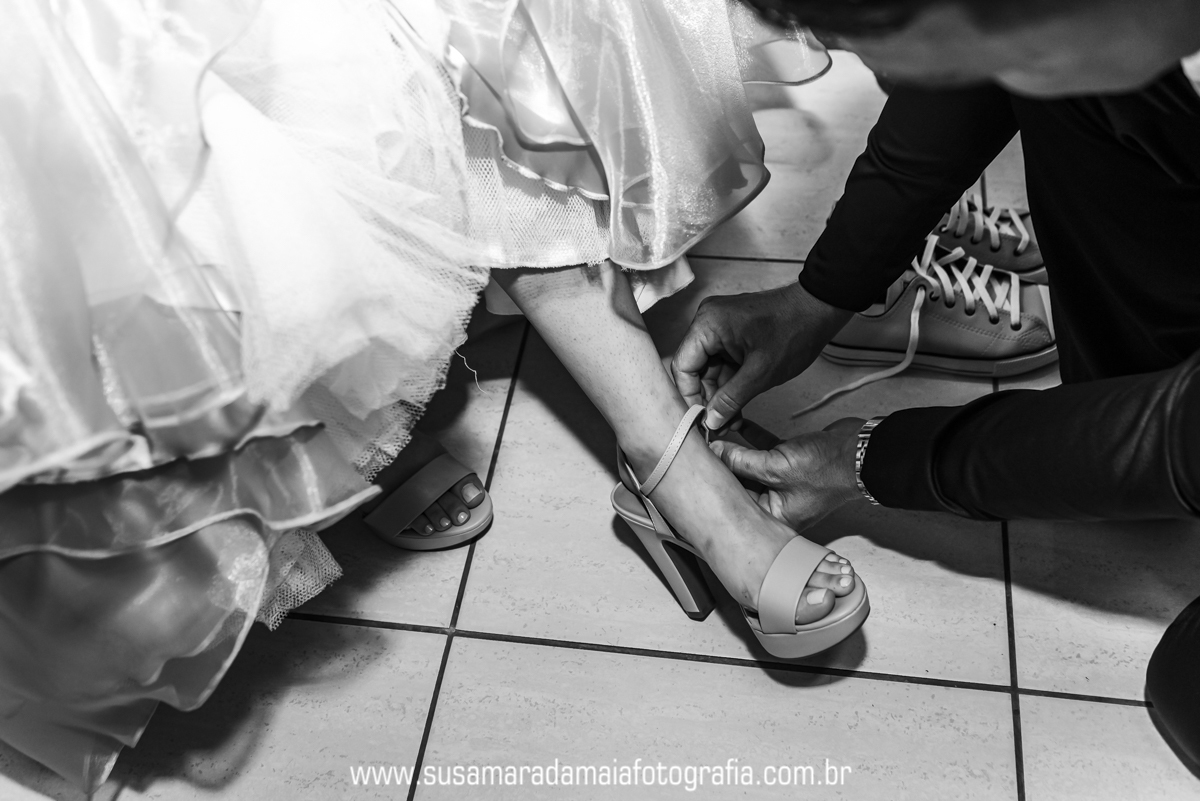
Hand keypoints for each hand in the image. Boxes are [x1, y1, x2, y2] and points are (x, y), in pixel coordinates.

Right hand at [671, 281, 851, 429]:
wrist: (819, 309)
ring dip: (719, 394)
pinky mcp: (731, 332)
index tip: (699, 420)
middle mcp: (707, 321)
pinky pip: (722, 361)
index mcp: (708, 324)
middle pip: (694, 368)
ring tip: (731, 420)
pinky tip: (736, 405)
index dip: (689, 396)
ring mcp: (719, 326)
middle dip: (707, 399)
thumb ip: (731, 399)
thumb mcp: (761, 374)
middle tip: (717, 425)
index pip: (682, 366)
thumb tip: (711, 421)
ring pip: (709, 368)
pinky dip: (729, 383)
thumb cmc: (794, 331)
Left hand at [711, 418, 865, 531]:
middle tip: (700, 447)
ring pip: (750, 465)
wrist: (861, 451)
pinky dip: (752, 438)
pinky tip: (738, 424)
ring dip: (735, 447)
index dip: (716, 485)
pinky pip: (764, 450)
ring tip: (714, 431)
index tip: (697, 468)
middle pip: (740, 484)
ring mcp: (784, 482)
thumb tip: (714, 452)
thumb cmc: (828, 471)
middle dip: (722, 464)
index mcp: (775, 519)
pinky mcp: (791, 462)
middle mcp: (778, 504)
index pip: (735, 504)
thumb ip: (741, 461)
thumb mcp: (775, 467)